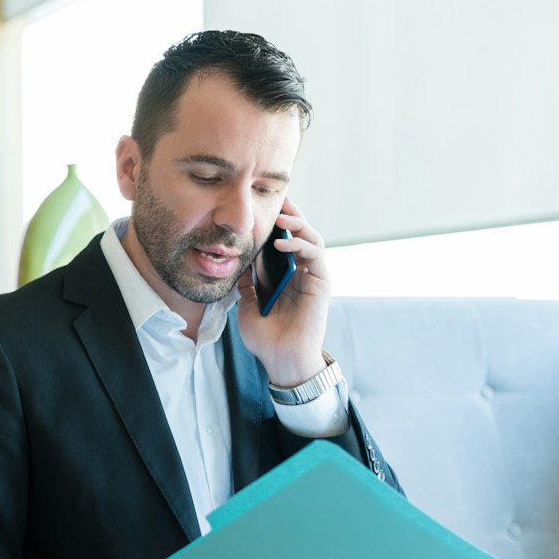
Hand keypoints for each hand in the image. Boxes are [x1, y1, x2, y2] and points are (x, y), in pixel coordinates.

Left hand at [235, 196, 331, 387]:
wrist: (280, 359)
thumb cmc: (265, 337)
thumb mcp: (246, 303)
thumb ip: (245, 282)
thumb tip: (236, 260)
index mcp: (283, 275)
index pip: (281, 240)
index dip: (274, 222)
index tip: (260, 205)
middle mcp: (301, 272)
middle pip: (299, 234)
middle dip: (289, 214)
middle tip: (275, 198)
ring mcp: (313, 276)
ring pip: (311, 239)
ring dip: (297, 225)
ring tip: (279, 218)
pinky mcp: (322, 283)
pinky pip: (315, 255)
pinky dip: (301, 244)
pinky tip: (282, 242)